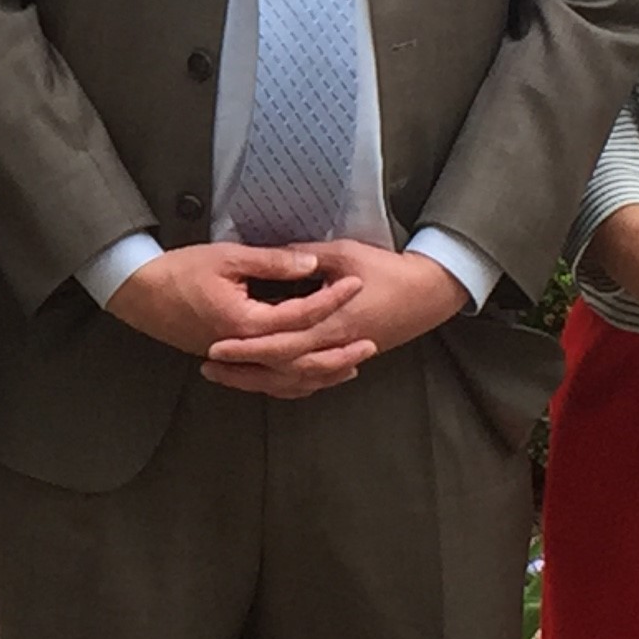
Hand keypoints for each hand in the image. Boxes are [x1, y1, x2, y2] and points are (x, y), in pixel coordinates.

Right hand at [105, 240, 358, 358]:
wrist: (140, 293)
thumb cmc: (180, 271)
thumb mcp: (227, 257)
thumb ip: (272, 262)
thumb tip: (311, 264)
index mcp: (246, 322)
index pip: (300, 314)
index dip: (332, 299)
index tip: (356, 283)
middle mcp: (244, 349)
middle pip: (301, 359)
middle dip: (338, 350)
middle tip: (371, 341)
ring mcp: (237, 360)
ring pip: (287, 378)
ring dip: (322, 372)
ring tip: (353, 365)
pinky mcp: (230, 362)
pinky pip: (268, 382)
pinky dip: (295, 381)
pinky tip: (313, 376)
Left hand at [202, 238, 469, 395]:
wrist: (428, 294)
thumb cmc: (388, 270)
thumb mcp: (345, 253)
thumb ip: (307, 257)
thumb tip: (275, 257)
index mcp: (331, 323)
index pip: (280, 342)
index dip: (247, 347)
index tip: (216, 346)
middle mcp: (334, 347)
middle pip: (281, 369)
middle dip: (244, 371)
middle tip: (209, 366)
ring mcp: (342, 356)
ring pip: (295, 381)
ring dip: (260, 381)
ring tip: (228, 377)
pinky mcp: (347, 357)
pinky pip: (313, 380)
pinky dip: (288, 385)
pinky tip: (267, 382)